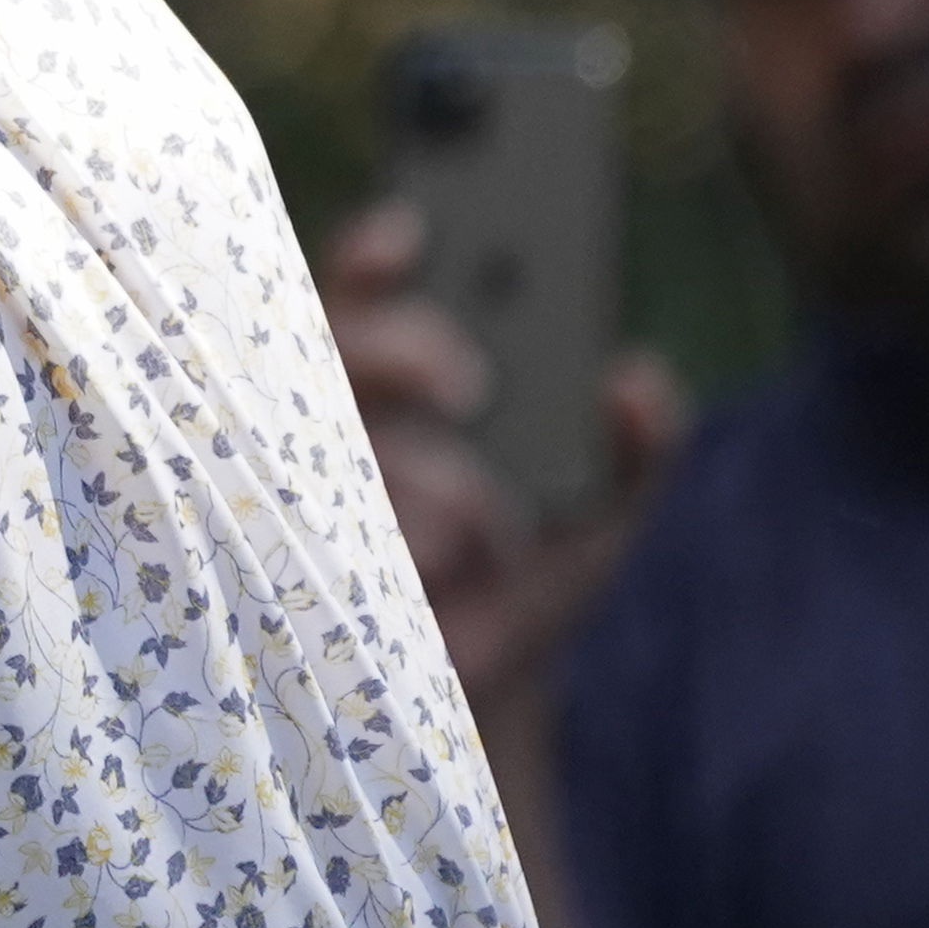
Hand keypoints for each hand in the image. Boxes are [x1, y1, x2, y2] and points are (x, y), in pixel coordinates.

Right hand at [318, 200, 683, 711]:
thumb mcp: (602, 507)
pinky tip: (444, 573)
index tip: (413, 233)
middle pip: (335, 345)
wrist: (489, 693)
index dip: (374, 253)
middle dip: (401, 350)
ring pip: (338, 438)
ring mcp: (304, 485)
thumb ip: (638, 442)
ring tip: (488, 533)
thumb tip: (637, 378)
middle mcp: (335, 419)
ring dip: (427, 482)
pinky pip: (327, 521)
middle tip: (468, 385)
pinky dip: (405, 543)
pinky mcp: (290, 555)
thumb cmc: (529, 575)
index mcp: (397, 382)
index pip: (364, 292)